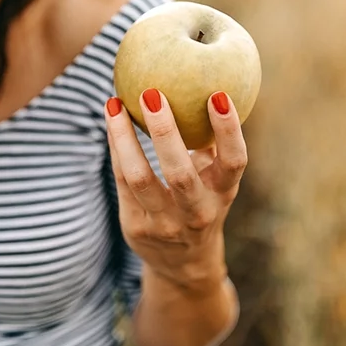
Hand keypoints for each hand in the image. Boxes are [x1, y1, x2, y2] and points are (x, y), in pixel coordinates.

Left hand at [104, 89, 247, 293]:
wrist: (184, 265)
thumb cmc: (202, 201)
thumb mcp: (216, 180)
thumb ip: (212, 143)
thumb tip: (204, 80)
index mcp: (223, 194)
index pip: (234, 162)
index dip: (229, 130)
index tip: (218, 94)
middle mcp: (197, 212)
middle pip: (181, 173)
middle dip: (165, 132)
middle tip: (152, 93)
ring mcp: (165, 224)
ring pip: (140, 178)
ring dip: (124, 138)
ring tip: (114, 103)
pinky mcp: (137, 228)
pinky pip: (121, 181)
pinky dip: (116, 147)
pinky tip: (111, 119)